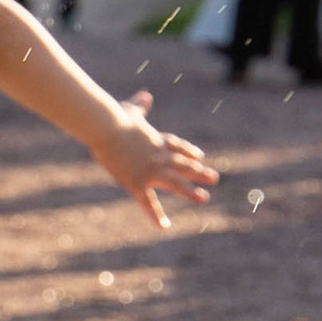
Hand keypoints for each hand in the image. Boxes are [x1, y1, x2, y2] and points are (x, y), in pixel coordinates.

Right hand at [92, 88, 217, 228]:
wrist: (107, 128)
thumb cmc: (116, 118)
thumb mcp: (131, 110)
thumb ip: (140, 106)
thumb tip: (146, 95)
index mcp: (157, 140)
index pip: (178, 147)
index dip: (190, 152)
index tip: (200, 156)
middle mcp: (159, 157)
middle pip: (184, 165)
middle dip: (199, 172)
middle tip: (214, 178)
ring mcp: (151, 171)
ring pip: (176, 183)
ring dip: (191, 191)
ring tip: (204, 198)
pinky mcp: (137, 183)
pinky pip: (148, 203)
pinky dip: (156, 215)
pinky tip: (164, 225)